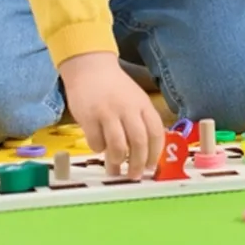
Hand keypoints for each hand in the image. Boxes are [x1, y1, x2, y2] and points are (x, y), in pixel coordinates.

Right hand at [59, 52, 164, 179]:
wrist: (90, 68)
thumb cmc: (115, 88)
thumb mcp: (135, 99)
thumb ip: (140, 121)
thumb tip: (145, 154)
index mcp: (143, 104)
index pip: (156, 133)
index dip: (155, 153)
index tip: (152, 167)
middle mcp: (128, 109)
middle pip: (139, 142)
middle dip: (138, 164)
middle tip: (135, 176)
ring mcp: (108, 113)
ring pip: (118, 146)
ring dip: (118, 162)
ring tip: (116, 169)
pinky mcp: (89, 117)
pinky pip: (96, 142)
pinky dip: (98, 149)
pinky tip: (99, 146)